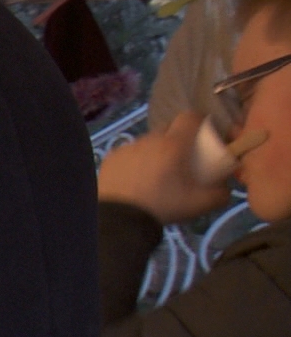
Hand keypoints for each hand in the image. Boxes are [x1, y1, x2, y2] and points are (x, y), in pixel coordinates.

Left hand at [97, 111, 231, 223]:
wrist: (120, 218)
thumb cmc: (164, 206)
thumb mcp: (201, 203)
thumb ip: (221, 192)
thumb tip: (225, 186)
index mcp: (174, 144)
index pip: (190, 117)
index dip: (200, 122)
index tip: (203, 134)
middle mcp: (150, 140)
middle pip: (168, 129)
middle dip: (178, 138)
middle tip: (181, 158)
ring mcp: (128, 147)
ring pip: (147, 141)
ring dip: (155, 150)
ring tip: (156, 172)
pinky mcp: (111, 157)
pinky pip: (129, 152)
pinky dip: (135, 160)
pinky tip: (136, 178)